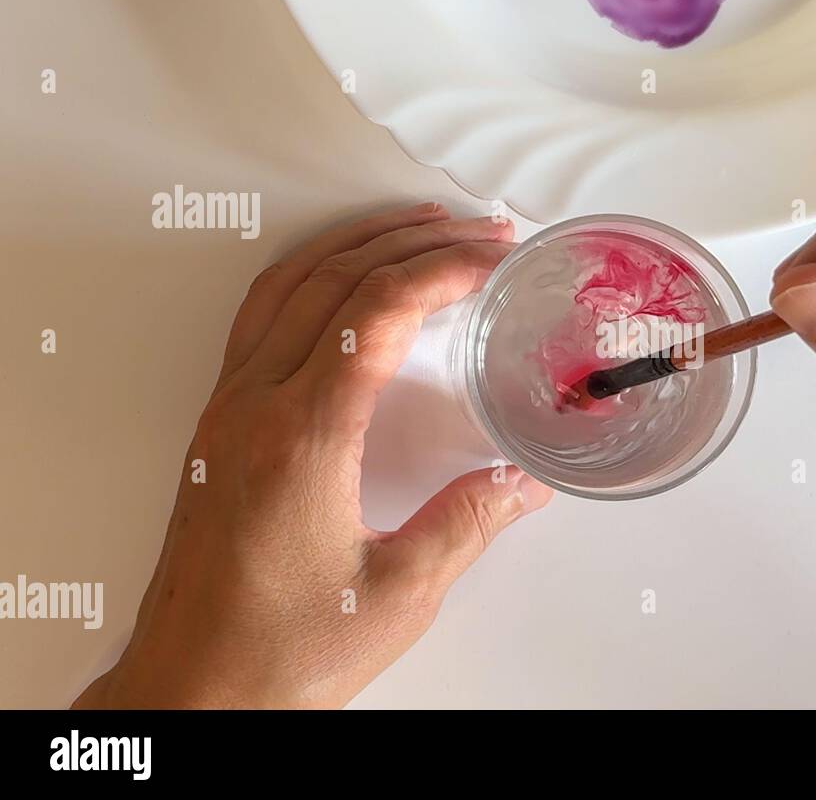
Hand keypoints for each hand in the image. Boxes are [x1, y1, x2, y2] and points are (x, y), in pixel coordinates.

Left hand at [74, 203, 552, 707]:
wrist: (193, 688)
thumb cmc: (276, 651)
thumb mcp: (397, 593)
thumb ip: (468, 524)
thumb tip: (520, 482)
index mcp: (302, 439)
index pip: (374, 313)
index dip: (440, 270)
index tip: (490, 257)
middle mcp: (253, 409)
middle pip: (334, 281)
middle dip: (414, 243)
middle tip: (476, 233)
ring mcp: (227, 412)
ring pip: (287, 285)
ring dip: (356, 244)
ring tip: (416, 228)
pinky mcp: (218, 427)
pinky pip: (260, 317)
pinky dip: (311, 275)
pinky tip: (340, 280)